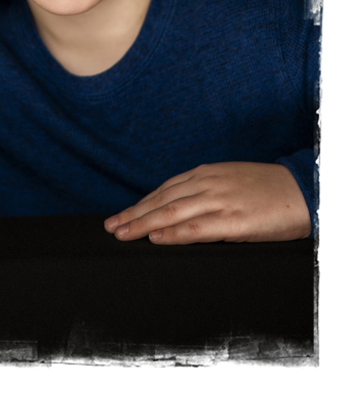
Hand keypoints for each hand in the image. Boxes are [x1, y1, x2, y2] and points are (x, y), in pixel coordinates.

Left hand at [104, 162, 310, 243]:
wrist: (303, 191)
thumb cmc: (267, 189)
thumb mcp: (230, 181)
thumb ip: (205, 190)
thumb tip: (181, 205)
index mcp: (206, 174)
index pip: (164, 190)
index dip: (141, 203)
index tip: (122, 215)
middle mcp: (207, 184)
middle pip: (162, 201)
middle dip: (133, 214)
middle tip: (110, 227)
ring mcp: (219, 201)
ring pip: (172, 214)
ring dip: (143, 224)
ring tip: (123, 234)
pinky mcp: (233, 221)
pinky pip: (196, 228)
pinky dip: (173, 233)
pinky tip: (155, 239)